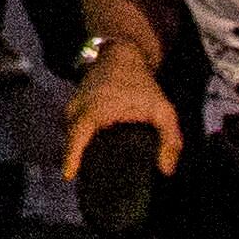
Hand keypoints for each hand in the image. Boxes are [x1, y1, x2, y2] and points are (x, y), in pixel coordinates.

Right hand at [62, 45, 181, 179]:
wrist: (122, 55)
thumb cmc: (141, 84)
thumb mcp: (163, 111)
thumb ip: (170, 141)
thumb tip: (166, 171)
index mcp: (95, 110)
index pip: (77, 137)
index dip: (71, 157)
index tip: (68, 175)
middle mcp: (78, 108)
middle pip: (71, 140)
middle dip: (76, 159)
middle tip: (91, 183)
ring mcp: (73, 106)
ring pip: (70, 134)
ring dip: (78, 149)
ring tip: (92, 169)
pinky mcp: (74, 106)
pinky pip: (72, 128)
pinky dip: (79, 139)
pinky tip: (93, 150)